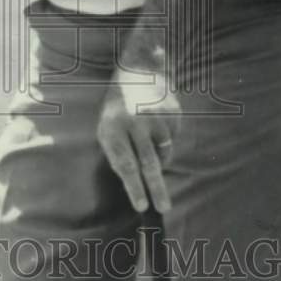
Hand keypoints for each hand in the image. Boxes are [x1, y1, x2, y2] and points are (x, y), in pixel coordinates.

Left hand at [97, 77, 179, 213]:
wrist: (140, 72)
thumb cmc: (118, 109)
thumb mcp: (107, 129)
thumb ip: (117, 155)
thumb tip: (132, 183)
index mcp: (114, 127)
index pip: (125, 164)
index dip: (134, 187)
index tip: (141, 206)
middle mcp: (136, 123)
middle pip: (149, 163)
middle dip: (157, 189)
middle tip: (163, 208)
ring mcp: (157, 118)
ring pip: (164, 154)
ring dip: (159, 160)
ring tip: (149, 143)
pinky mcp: (173, 114)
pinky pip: (172, 141)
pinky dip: (165, 142)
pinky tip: (156, 125)